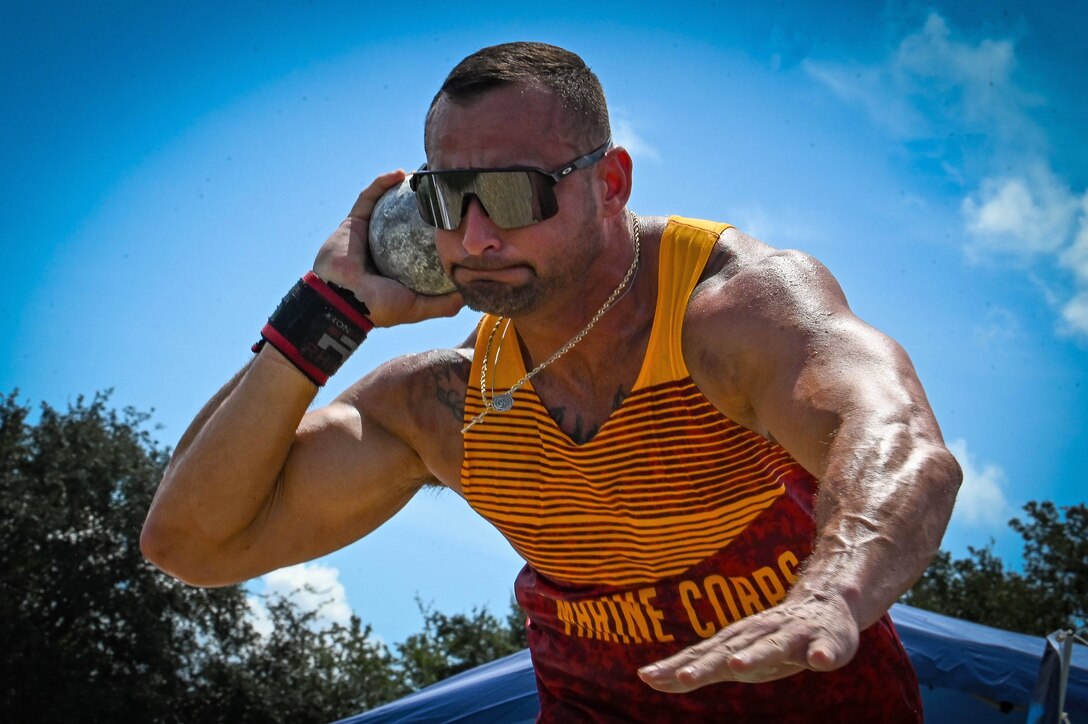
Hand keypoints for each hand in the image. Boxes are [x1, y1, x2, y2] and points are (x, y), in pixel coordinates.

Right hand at [312, 171, 463, 326]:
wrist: (341, 301)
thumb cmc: (380, 307)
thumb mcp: (419, 307)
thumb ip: (444, 304)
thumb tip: (471, 294)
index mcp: (399, 266)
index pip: (422, 243)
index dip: (438, 229)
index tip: (457, 216)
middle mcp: (385, 247)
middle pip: (406, 220)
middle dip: (423, 203)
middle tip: (443, 190)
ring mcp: (368, 233)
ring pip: (387, 203)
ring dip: (404, 188)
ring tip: (425, 175)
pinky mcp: (352, 221)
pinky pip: (368, 197)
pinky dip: (382, 184)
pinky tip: (400, 174)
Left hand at [636, 591, 859, 690]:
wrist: (826, 605)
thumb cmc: (771, 635)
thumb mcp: (735, 651)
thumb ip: (698, 664)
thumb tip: (646, 677)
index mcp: (736, 641)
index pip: (699, 656)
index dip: (676, 668)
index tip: (648, 677)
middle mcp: (759, 635)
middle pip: (729, 651)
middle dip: (707, 666)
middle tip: (686, 678)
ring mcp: (792, 636)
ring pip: (772, 647)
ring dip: (755, 656)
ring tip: (738, 667)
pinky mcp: (825, 641)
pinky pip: (824, 649)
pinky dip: (821, 654)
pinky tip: (819, 661)